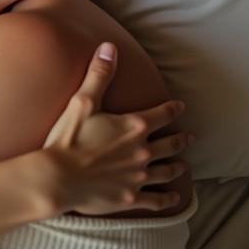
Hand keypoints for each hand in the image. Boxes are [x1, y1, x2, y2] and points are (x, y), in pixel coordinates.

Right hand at [41, 43, 191, 215]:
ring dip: (177, 167)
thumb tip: (109, 47)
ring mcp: (139, 176)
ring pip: (167, 171)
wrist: (58, 178)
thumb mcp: (82, 102)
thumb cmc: (68, 138)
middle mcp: (143, 151)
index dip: (173, 109)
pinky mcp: (131, 197)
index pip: (162, 114)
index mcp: (133, 126)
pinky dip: (168, 200)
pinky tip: (174, 199)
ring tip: (184, 166)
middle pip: (170, 144)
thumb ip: (99, 75)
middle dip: (181, 139)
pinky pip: (156, 200)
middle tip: (189, 137)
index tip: (180, 106)